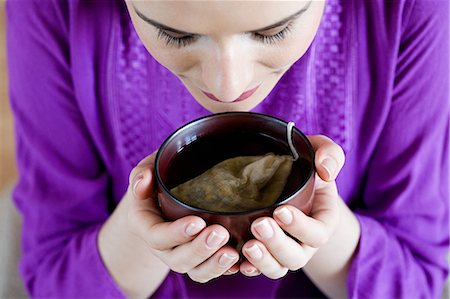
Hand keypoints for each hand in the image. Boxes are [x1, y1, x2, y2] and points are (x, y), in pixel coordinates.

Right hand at [99, 152, 239, 296]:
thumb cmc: (155, 182)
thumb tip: (144, 181)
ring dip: (214, 265)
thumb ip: (141, 175)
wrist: (160, 200)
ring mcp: (181, 255)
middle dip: (200, 250)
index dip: (176, 233)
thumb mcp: (146, 172)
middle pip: (178, 259)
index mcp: (146, 226)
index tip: (198, 222)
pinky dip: (224, 270)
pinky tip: (240, 264)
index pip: (157, 237)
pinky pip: (209, 272)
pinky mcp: (199, 259)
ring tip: (232, 253)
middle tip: (221, 233)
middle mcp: (163, 247)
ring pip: (195, 271)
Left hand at [239, 135, 344, 277]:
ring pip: (278, 267)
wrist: (285, 173)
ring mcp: (284, 248)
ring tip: (248, 247)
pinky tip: (237, 261)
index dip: (300, 227)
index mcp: (322, 220)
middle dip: (278, 244)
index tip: (280, 211)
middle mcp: (304, 240)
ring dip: (263, 261)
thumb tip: (327, 173)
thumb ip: (330, 154)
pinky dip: (249, 268)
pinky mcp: (264, 250)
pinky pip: (259, 268)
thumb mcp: (319, 151)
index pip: (317, 233)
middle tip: (259, 225)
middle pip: (296, 256)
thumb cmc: (303, 162)